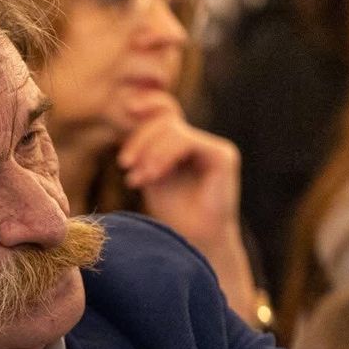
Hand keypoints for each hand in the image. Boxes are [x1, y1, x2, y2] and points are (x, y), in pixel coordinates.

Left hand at [117, 93, 259, 322]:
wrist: (192, 244)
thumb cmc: (171, 215)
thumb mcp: (150, 174)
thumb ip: (145, 146)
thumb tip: (131, 108)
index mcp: (185, 144)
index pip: (165, 112)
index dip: (148, 104)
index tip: (127, 108)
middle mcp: (202, 143)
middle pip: (165, 119)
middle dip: (140, 139)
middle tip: (125, 166)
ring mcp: (215, 148)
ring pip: (173, 130)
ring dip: (148, 152)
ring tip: (135, 180)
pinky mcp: (222, 157)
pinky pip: (187, 142)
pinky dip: (162, 157)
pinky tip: (148, 178)